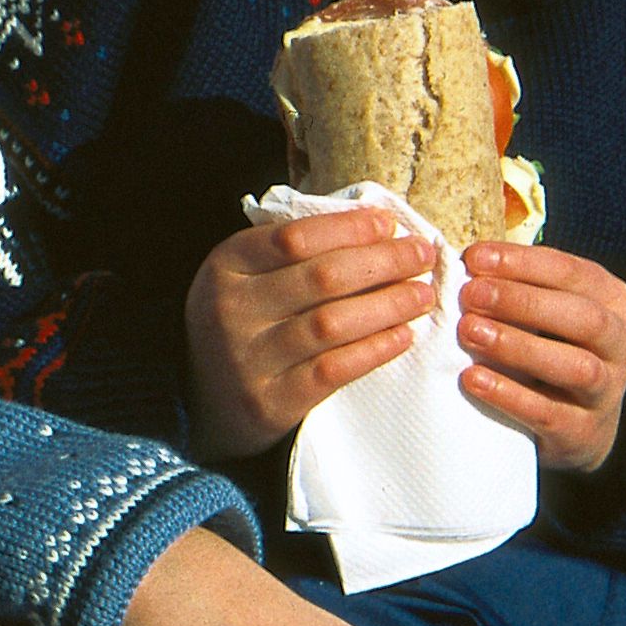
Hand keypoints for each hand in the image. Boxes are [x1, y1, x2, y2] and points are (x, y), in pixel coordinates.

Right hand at [184, 209, 440, 460]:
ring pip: (332, 323)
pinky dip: (374, 350)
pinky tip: (403, 336)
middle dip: (383, 262)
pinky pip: (333, 370)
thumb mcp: (245, 276)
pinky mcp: (271, 402)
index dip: (349, 228)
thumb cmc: (242, 322)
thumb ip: (292, 253)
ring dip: (388, 305)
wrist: (202, 400)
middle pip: (322, 277)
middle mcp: (231, 309)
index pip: (294, 237)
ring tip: (422, 294)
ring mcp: (249, 358)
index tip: (390, 224)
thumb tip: (375, 227)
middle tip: (423, 254)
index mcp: (225, 266)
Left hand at [457, 241, 625, 472]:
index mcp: (611, 301)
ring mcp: (608, 391)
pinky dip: (510, 395)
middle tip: (470, 295)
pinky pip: (551, 413)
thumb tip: (464, 263)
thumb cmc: (550, 347)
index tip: (475, 258)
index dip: (523, 263)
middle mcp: (620, 344)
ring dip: (519, 347)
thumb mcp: (544, 311)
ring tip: (470, 332)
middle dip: (524, 302)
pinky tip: (473, 379)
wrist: (575, 425)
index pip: (572, 273)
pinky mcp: (584, 431)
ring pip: (577, 367)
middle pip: (584, 318)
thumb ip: (515, 286)